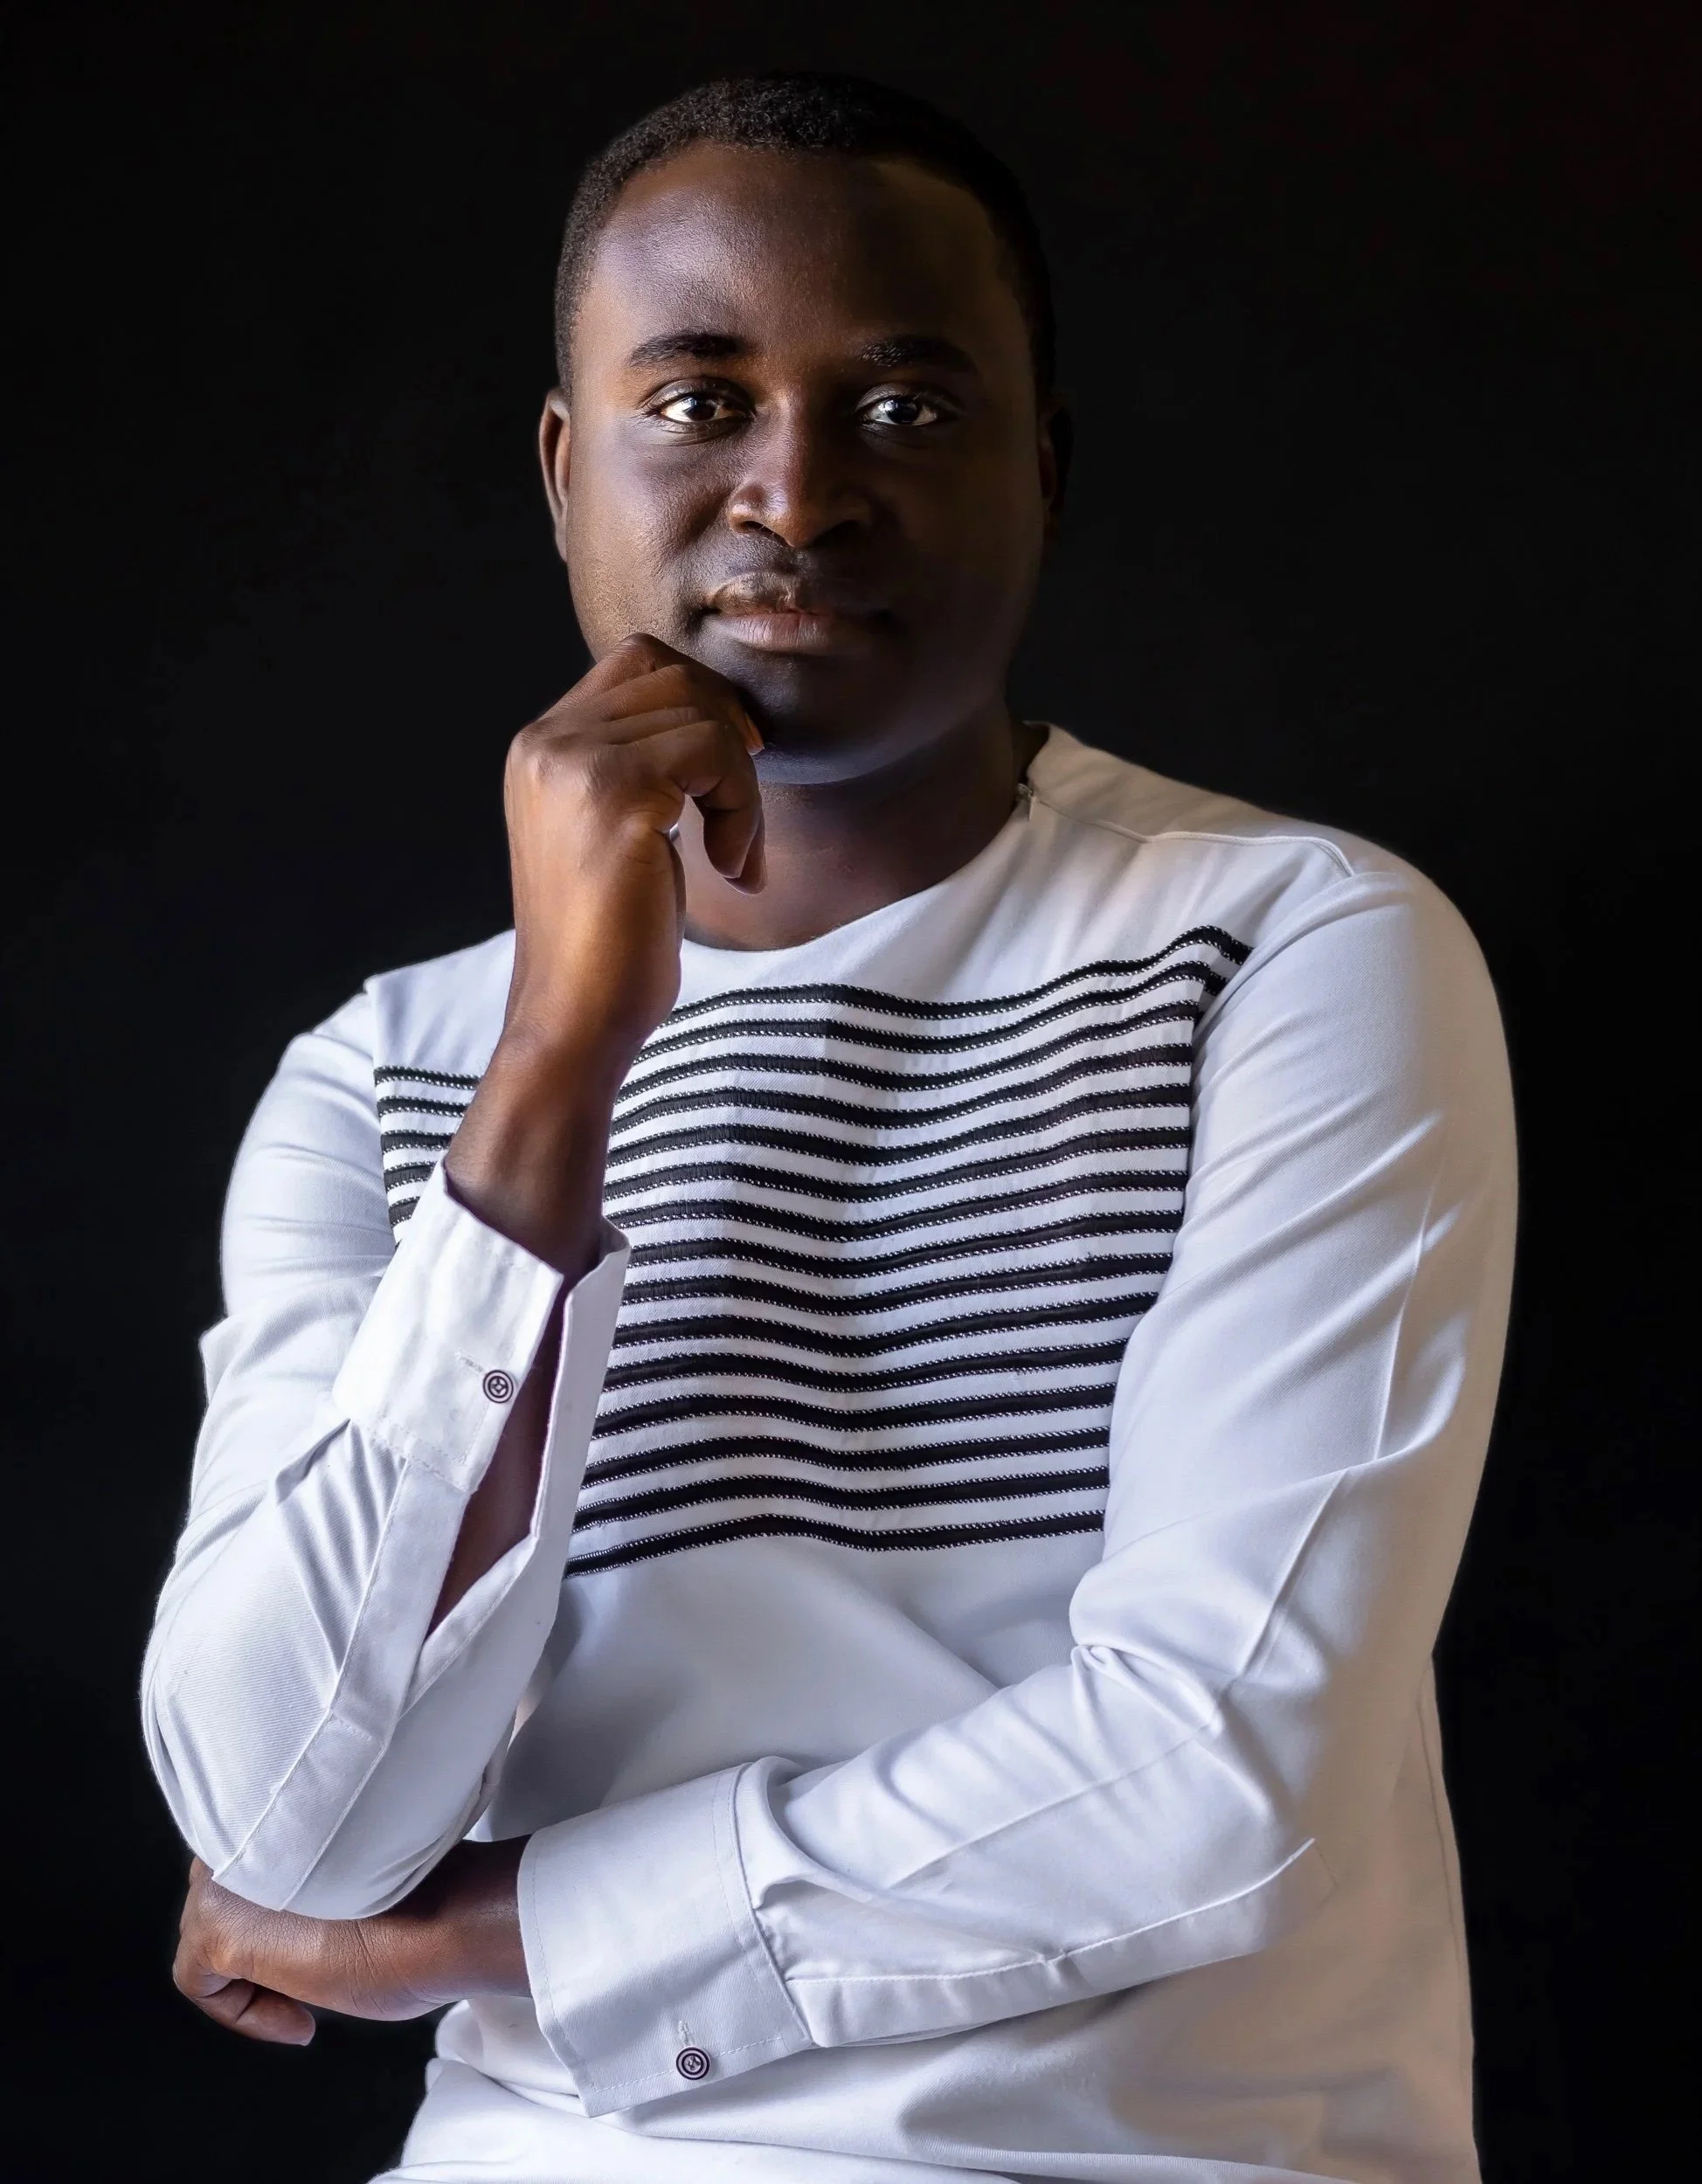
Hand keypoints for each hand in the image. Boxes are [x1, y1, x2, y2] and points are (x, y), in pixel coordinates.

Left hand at [172, 1841, 527, 2046]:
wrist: (446, 1915)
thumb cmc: (431, 1897)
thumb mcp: (367, 1869)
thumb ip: (319, 1875)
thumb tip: (308, 1907)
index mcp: (287, 1805)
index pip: (254, 1852)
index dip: (281, 1906)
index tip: (324, 1941)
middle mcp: (245, 1832)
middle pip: (225, 1891)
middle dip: (260, 1936)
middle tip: (312, 1970)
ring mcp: (226, 1878)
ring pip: (208, 1930)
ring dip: (252, 1969)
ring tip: (307, 1993)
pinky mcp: (217, 1931)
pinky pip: (197, 1981)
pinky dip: (239, 2010)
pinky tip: (298, 2017)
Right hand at [500, 632, 764, 1071]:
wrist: (574, 1021)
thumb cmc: (608, 945)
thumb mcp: (613, 833)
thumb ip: (638, 769)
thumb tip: (723, 717)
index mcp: (540, 748)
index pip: (638, 663)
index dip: (702, 702)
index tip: (730, 773)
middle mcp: (546, 743)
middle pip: (673, 676)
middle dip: (730, 739)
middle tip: (739, 819)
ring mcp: (575, 763)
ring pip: (702, 714)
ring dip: (742, 783)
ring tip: (734, 854)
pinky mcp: (617, 794)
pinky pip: (717, 753)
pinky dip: (744, 809)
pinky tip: (731, 868)